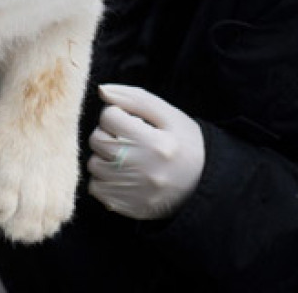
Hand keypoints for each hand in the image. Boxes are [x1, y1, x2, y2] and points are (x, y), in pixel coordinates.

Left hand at [86, 84, 204, 219]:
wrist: (203, 186)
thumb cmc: (186, 145)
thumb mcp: (170, 116)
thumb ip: (136, 99)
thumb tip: (102, 90)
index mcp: (155, 143)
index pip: (109, 116)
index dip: (119, 114)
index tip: (134, 122)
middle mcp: (141, 169)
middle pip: (97, 139)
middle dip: (109, 133)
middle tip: (129, 138)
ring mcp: (131, 192)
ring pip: (94, 164)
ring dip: (106, 156)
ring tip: (129, 157)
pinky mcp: (124, 207)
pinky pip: (95, 187)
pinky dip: (105, 179)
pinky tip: (125, 175)